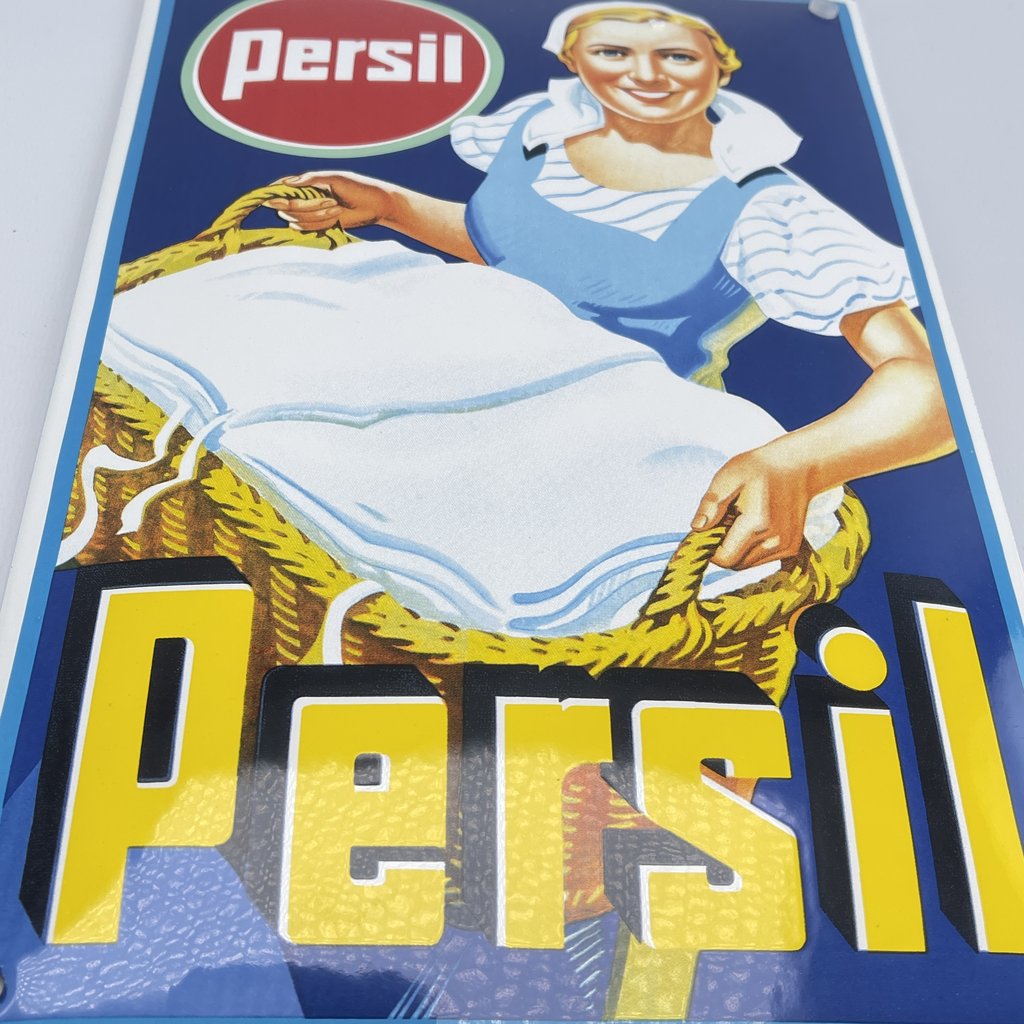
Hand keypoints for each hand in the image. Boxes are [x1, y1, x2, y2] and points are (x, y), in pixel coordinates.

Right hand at [264, 171, 395, 230]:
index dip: (274, 194)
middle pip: (290, 207)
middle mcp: (308, 199)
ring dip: (318, 214)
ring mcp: (314, 214)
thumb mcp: (334, 178)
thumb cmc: (356, 187)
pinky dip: (323, 222)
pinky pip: (311, 228)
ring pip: (300, 219)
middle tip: (331, 201)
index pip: (284, 188)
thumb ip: (310, 179)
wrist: (375, 205)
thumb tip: (287, 183)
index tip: (266, 197)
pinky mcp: (322, 226)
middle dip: (306, 206)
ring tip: (337, 206)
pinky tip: (337, 215)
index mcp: (309, 184)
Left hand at [691, 446, 812, 569]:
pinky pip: (760, 559)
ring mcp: (786, 546)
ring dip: (737, 548)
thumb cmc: (757, 469)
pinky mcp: (791, 548)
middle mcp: (775, 540)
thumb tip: (696, 528)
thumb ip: (711, 504)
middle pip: (735, 564)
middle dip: (723, 548)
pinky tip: (753, 526)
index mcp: (757, 524)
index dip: (710, 548)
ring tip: (740, 521)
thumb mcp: (727, 478)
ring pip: (747, 564)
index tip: (709, 529)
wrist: (796, 465)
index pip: (725, 559)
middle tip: (725, 520)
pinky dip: (750, 548)